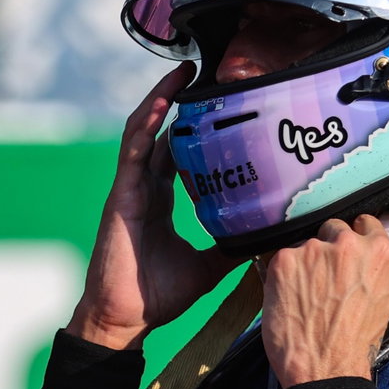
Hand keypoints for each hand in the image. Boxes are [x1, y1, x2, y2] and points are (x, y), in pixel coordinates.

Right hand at [67, 63, 243, 349]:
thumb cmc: (159, 295)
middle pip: (160, 131)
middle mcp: (145, 188)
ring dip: (160, 99)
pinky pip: (133, 151)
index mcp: (161, 200)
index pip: (176, 151)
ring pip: (143, 131)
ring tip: (182, 72)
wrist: (128, 318)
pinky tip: (161, 103)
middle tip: (202, 70)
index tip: (216, 102)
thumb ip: (231, 246)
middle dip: (176, 100)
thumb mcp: (209, 266)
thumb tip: (267, 237)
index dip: (192, 126)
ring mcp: (131, 189)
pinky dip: (145, 125)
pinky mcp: (122, 196)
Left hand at [260, 216, 388, 388]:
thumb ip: (371, 268)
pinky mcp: (282, 261)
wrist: (325, 368)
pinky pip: (282, 260)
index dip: (355, 235)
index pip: (365, 222)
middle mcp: (345, 243)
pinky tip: (289, 297)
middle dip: (327, 247)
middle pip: (332, 228)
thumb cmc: (356, 341)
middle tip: (323, 277)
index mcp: (377, 251)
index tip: (346, 247)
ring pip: (304, 245)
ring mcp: (311, 249)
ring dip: (304, 263)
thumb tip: (361, 257)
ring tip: (304, 294)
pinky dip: (283, 275)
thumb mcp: (382, 298)